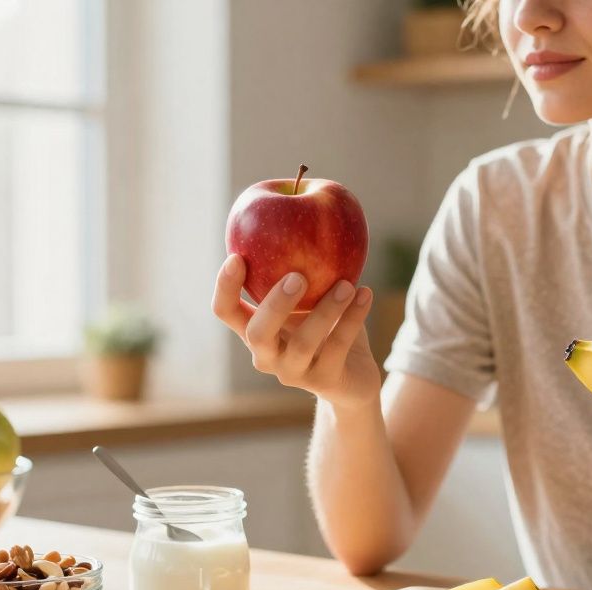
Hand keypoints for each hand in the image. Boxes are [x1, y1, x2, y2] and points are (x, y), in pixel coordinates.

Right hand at [212, 254, 379, 407]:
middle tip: (298, 276)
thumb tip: (299, 205)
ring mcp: (294, 373)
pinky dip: (353, 318)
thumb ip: (298, 266)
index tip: (237, 256)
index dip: (225, 287)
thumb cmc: (325, 327)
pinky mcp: (325, 382)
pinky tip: (366, 293)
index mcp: (254, 330)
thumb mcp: (309, 297)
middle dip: (275, 304)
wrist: (352, 378)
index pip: (225, 311)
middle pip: (258, 334)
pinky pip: (338, 347)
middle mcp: (267, 355)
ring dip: (327, 310)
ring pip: (305, 343)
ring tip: (347, 283)